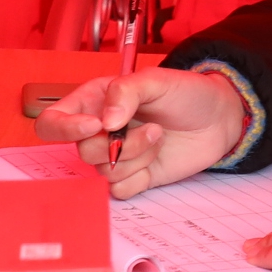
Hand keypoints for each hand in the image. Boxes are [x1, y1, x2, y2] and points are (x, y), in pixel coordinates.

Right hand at [33, 66, 247, 199]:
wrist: (219, 117)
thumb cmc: (185, 92)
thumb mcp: (155, 80)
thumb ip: (125, 92)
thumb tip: (105, 122)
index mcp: (93, 102)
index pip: (53, 122)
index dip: (65, 128)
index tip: (97, 126)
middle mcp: (99, 131)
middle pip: (83, 151)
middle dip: (120, 144)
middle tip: (153, 128)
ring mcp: (116, 156)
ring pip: (103, 172)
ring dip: (136, 157)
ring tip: (160, 136)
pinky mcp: (134, 177)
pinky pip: (119, 191)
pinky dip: (139, 178)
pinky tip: (157, 159)